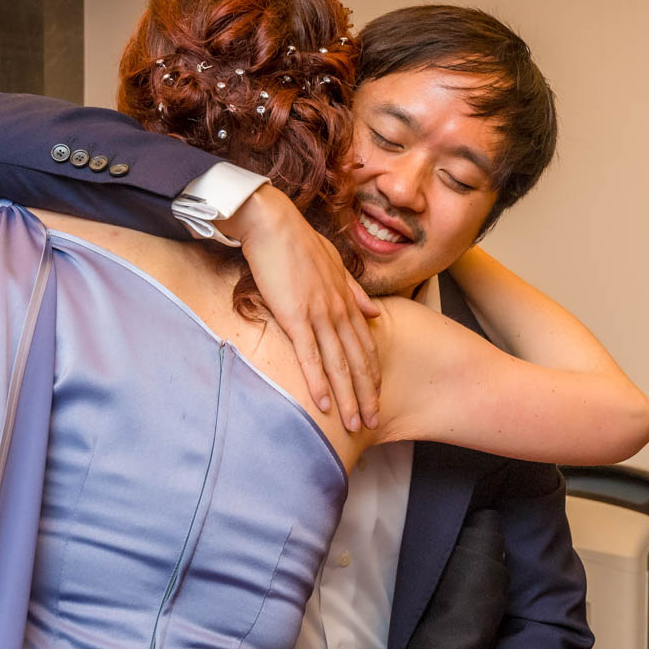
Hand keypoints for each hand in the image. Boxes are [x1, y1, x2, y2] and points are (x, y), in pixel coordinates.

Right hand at [223, 184, 380, 431]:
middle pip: (357, 361)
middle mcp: (338, 310)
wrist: (272, 222)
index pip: (365, 344)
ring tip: (355, 425)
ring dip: (348, 398)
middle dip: (366, 395)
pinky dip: (319, 383)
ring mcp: (318, 315)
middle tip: (373, 422)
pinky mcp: (295, 317)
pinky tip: (324, 405)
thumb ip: (355, 290)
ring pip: (339, 365)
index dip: (372, 373)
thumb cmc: (297, 241)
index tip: (376, 396)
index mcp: (346, 299)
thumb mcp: (334, 263)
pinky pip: (311, 357)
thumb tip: (375, 311)